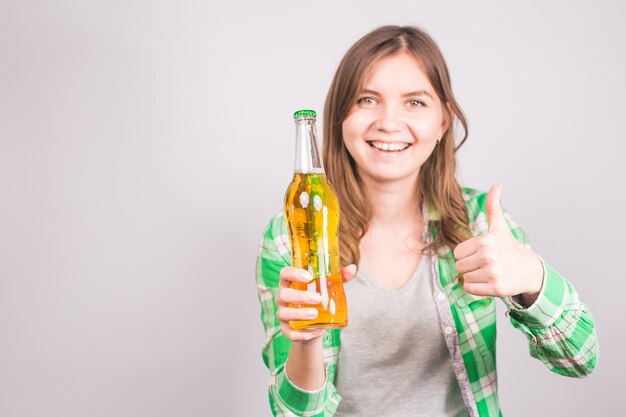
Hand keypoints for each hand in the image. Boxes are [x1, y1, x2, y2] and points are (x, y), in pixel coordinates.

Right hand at [275, 264, 356, 341]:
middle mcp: (283, 297)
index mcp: (291, 283)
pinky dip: (300, 334)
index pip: (285, 273)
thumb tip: (352, 268)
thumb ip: (339, 277)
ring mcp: (283, 314)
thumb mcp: (328, 287)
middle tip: (318, 299)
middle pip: (283, 294)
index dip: (293, 273)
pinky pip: (288, 333)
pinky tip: (314, 332)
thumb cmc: (319, 298)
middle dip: (299, 296)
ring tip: (315, 314)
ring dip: (299, 314)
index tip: (309, 276)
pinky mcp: (286, 330)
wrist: (315, 323)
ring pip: (283, 314)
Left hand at [453, 185, 542, 303]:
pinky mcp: (496, 288)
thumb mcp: (499, 227)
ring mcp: (493, 273)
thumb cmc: (509, 247)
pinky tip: (489, 282)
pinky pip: (470, 289)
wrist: (530, 271)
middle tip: (485, 264)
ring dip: (473, 277)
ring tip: (489, 272)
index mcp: (486, 241)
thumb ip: (493, 207)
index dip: (466, 254)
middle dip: (469, 266)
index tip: (480, 253)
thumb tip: (496, 185)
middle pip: (459, 266)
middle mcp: (489, 256)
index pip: (457, 253)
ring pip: (464, 278)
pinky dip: (476, 288)